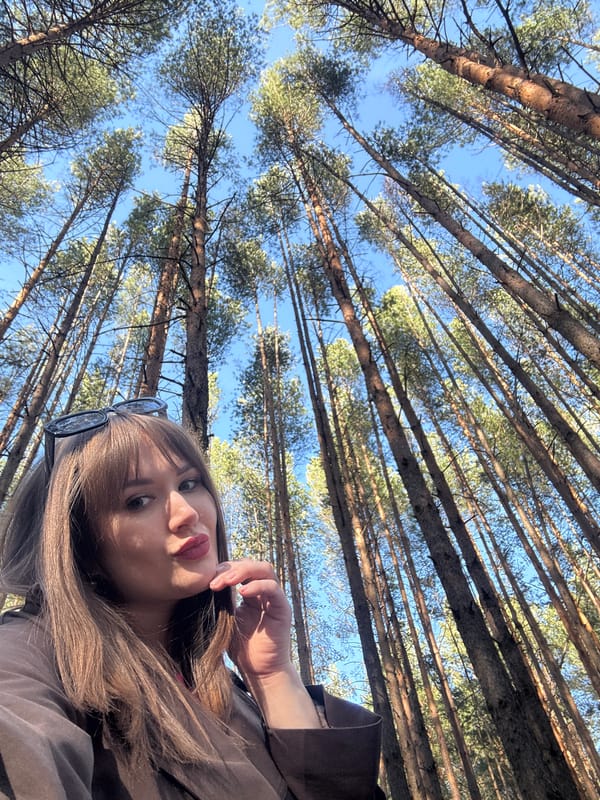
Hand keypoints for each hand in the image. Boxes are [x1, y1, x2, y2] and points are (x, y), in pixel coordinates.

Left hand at [209, 558, 320, 729]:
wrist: (258, 671)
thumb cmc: (241, 648)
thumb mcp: (226, 619)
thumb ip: (221, 601)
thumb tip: (205, 583)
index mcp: (250, 592)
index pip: (240, 568)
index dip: (223, 570)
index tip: (207, 582)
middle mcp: (264, 591)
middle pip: (252, 564)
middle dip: (230, 569)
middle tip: (213, 583)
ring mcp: (274, 598)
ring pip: (264, 569)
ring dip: (242, 572)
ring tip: (225, 582)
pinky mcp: (282, 608)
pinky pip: (273, 588)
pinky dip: (257, 585)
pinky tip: (242, 593)